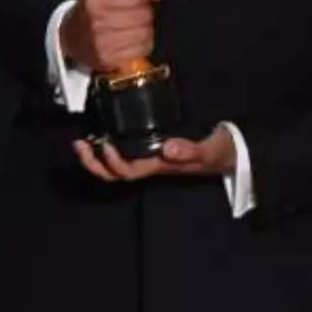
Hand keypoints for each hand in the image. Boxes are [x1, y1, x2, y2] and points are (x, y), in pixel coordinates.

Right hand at [58, 0, 162, 72]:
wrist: (70, 37)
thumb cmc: (94, 9)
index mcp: (95, 2)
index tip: (136, 2)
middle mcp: (96, 22)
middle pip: (142, 17)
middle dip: (146, 15)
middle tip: (139, 16)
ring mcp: (101, 43)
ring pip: (143, 34)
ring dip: (146, 30)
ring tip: (138, 28)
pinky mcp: (107, 60)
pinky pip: (139, 51)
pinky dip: (143, 45)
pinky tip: (136, 41)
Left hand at [72, 126, 235, 182]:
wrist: (232, 154)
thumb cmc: (220, 153)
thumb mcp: (210, 150)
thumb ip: (192, 150)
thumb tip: (167, 149)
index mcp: (161, 166)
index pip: (130, 171)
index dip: (114, 162)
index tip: (104, 143)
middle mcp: (152, 165)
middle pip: (116, 175)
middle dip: (94, 164)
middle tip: (79, 145)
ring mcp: (151, 160)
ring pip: (117, 168)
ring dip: (96, 158)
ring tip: (81, 143)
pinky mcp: (153, 151)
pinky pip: (125, 155)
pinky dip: (107, 149)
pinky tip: (100, 136)